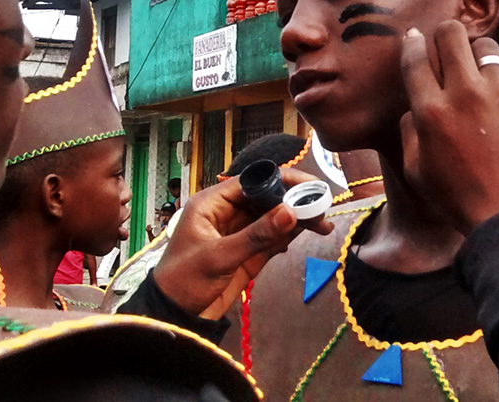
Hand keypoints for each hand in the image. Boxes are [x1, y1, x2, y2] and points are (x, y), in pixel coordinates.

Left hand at [153, 169, 333, 319]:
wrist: (175, 316)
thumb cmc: (185, 280)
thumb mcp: (219, 257)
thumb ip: (256, 235)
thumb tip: (291, 212)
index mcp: (213, 204)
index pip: (252, 182)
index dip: (282, 181)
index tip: (311, 186)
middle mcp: (227, 213)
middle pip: (266, 199)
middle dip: (294, 202)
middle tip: (323, 208)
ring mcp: (239, 233)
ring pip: (273, 218)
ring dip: (296, 220)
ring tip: (323, 225)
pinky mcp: (248, 253)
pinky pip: (272, 238)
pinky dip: (289, 236)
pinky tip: (305, 235)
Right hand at [399, 20, 498, 234]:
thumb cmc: (461, 200)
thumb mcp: (417, 172)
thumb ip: (409, 133)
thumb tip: (413, 108)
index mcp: (431, 113)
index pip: (416, 57)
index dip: (411, 42)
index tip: (413, 38)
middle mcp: (464, 94)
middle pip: (451, 33)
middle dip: (444, 33)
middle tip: (445, 46)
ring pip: (484, 45)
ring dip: (475, 53)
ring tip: (476, 70)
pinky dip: (498, 77)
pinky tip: (497, 96)